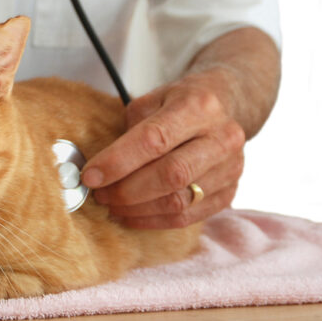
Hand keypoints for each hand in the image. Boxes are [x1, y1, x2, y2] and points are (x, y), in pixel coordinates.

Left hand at [81, 72, 245, 228]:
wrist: (227, 104)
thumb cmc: (179, 103)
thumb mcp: (153, 100)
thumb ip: (129, 130)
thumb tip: (99, 168)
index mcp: (198, 106)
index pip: (154, 140)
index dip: (117, 162)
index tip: (90, 176)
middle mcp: (222, 137)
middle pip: (170, 175)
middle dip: (126, 190)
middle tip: (99, 194)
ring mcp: (231, 168)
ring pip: (179, 200)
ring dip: (137, 209)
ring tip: (112, 205)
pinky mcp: (230, 192)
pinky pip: (188, 217)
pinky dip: (153, 221)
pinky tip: (131, 216)